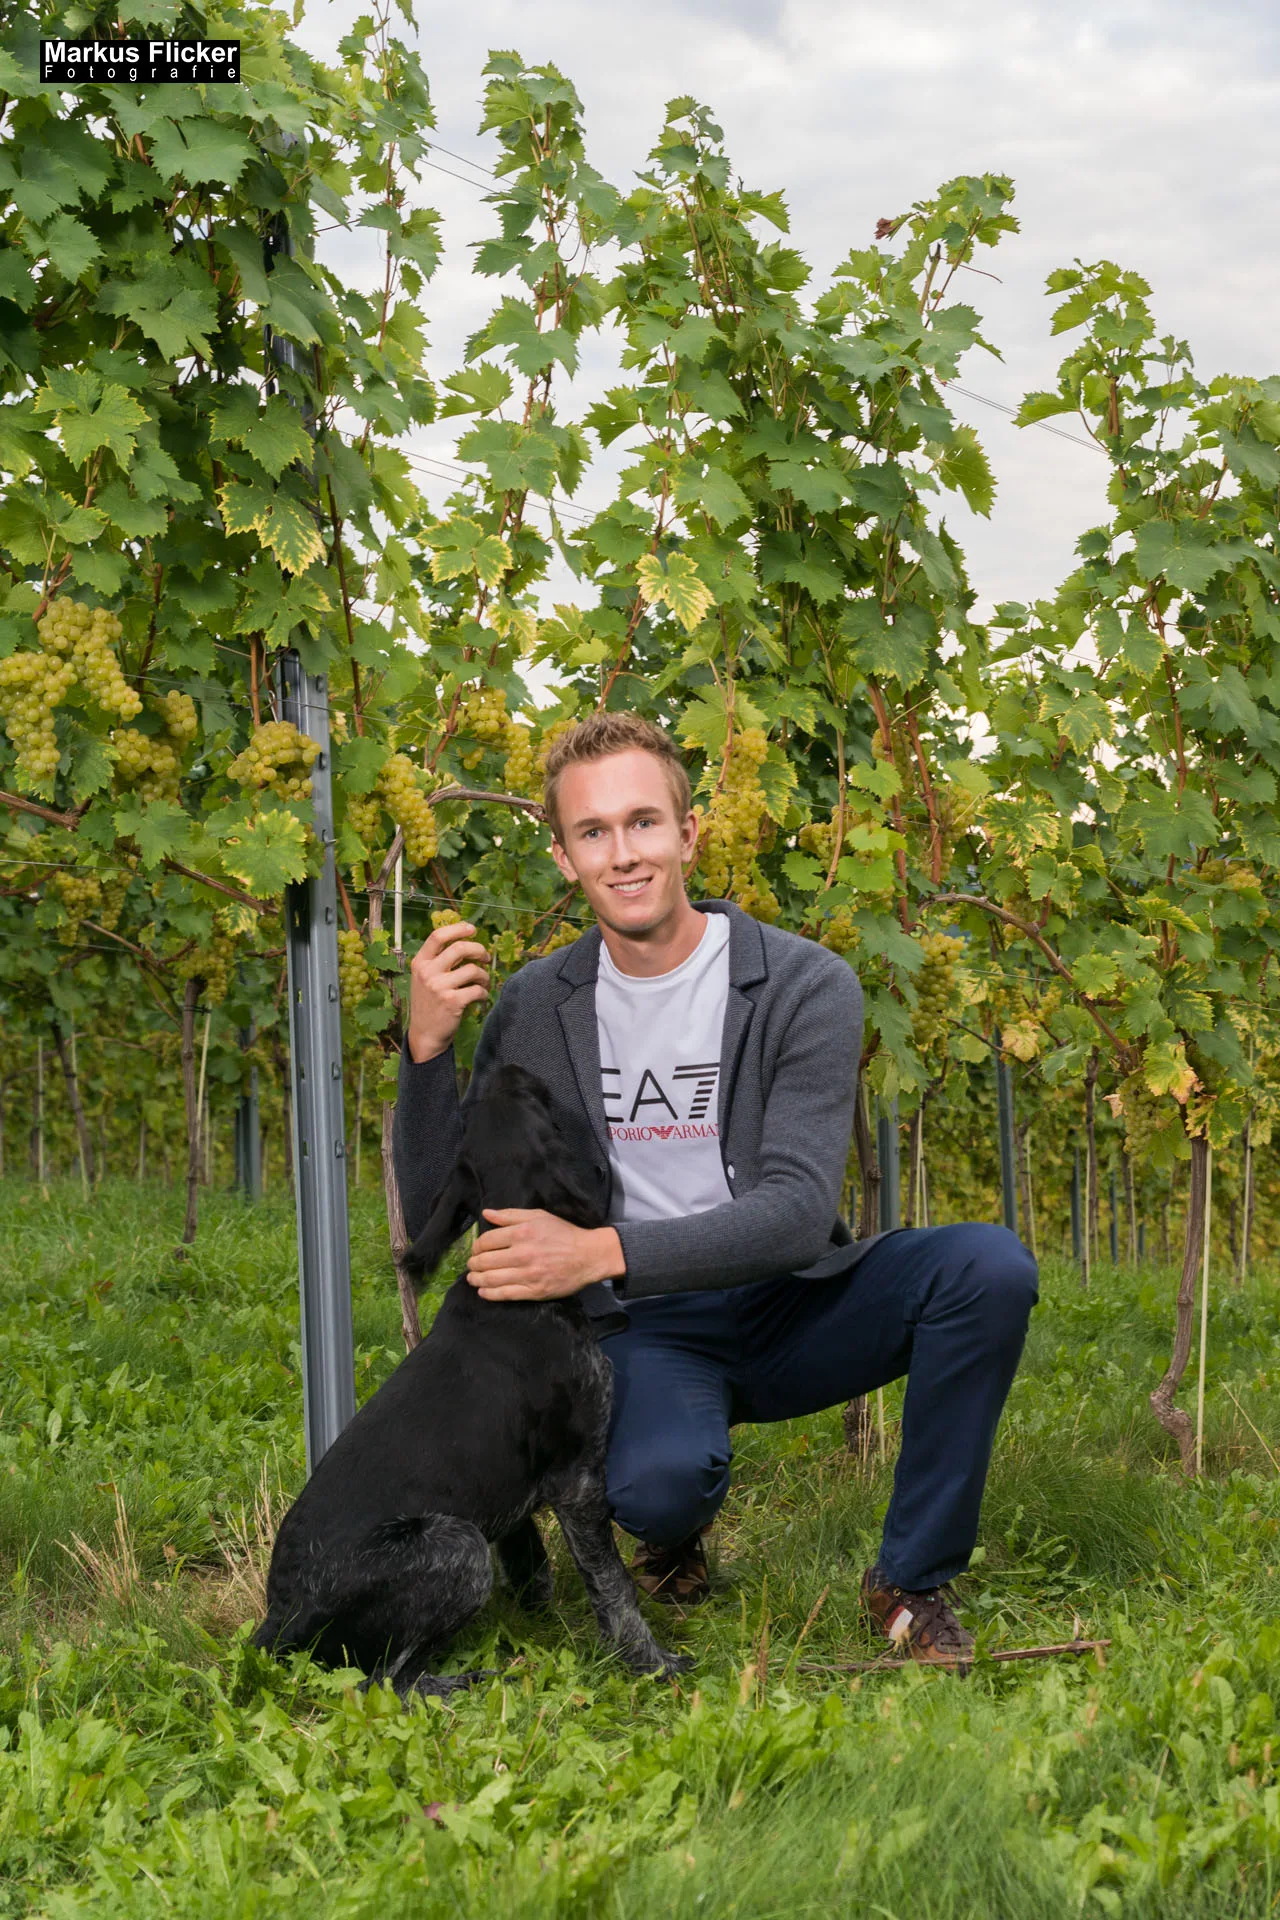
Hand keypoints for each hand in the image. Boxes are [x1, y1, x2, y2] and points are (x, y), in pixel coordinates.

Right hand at [407, 920, 490, 1062]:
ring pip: (473, 969)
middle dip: (479, 950)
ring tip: (484, 982)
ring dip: (484, 975)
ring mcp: (439, 987)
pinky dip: (484, 992)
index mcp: (420, 963)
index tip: (472, 929)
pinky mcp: (452, 1002)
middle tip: (485, 957)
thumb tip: (465, 942)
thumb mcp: (424, 978)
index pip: (437, 936)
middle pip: (460, 948)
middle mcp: (427, 972)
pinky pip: (478, 989)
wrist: (425, 1034)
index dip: (457, 929)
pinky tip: (481, 997)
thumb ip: (438, 961)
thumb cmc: (429, 1003)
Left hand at [467, 1209, 624, 1301]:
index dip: (476, 1246)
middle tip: (471, 1265)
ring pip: (491, 1279)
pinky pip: (505, 1294)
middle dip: (473, 1264)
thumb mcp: (538, 1216)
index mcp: (521, 1233)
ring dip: (476, 1280)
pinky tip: (483, 1292)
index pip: (486, 1241)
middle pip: (485, 1261)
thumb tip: (486, 1214)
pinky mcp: (534, 1291)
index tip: (476, 1249)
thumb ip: (510, 1215)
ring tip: (473, 1279)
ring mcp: (528, 1275)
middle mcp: (522, 1254)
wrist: (588, 1256)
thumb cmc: (563, 1233)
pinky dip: (489, 1294)